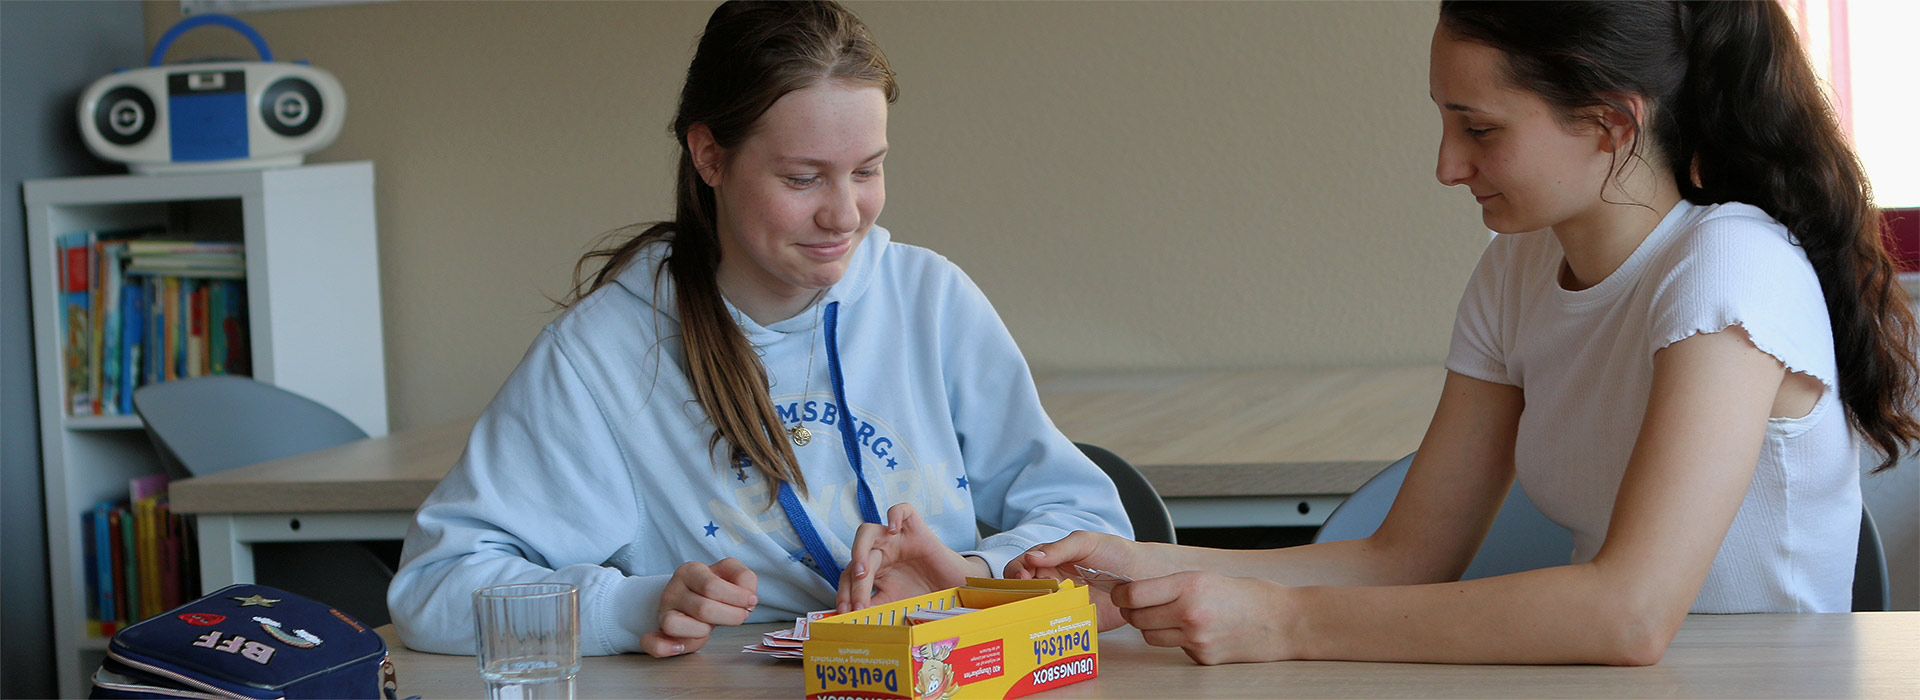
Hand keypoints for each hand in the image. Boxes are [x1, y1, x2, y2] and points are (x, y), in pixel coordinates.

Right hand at [640, 557, 757, 656]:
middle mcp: (673, 590)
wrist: (691, 595)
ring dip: (702, 631)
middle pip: (702, 609)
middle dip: (730, 617)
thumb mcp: (731, 574)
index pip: (712, 586)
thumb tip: (748, 598)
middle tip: (740, 616)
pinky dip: (665, 647)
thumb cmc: (715, 588)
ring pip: (675, 625)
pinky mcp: (659, 632)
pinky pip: (654, 643)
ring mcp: (664, 612)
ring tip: (711, 626)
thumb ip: (745, 579)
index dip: (737, 598)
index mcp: (691, 571)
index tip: (750, 602)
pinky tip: (680, 647)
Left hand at [836, 503, 986, 612]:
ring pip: (867, 531)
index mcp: (874, 571)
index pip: (849, 577)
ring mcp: (897, 539)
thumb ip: (876, 608)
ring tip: (864, 573)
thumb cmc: (928, 594)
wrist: (958, 588)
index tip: (845, 613)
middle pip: (857, 561)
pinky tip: (893, 530)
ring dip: (859, 550)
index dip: (844, 594)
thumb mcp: (897, 605)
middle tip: (858, 605)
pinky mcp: (916, 529)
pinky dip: (894, 515)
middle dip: (855, 585)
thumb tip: (853, 619)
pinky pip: (901, 510)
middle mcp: (881, 552)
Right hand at [1004, 531, 1170, 630]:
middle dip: (1020, 597)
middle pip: (1023, 593)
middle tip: (1029, 599)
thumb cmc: (1115, 553)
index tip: (1023, 579)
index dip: (1015, 574)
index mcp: (1048, 562)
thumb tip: (1031, 558)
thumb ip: (1059, 548)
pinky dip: (1048, 631)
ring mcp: (1062, 605)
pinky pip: (1055, 629)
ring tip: (1040, 613)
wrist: (1144, 575)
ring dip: (1032, 615)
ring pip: (1035, 613)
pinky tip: (1050, 630)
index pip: (1019, 569)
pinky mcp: (1074, 623)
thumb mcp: (1085, 542)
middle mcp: (1051, 585)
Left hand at [1113, 571, 1297, 664]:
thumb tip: (1138, 590)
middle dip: (1134, 612)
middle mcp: (1189, 613)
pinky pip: (1174, 648)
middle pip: (1137, 618)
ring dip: (1152, 628)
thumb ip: (1173, 584)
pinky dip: (1177, 640)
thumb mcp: (1207, 577)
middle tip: (1140, 606)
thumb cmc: (1250, 595)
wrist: (1284, 622)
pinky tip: (1196, 631)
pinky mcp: (1202, 657)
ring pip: (1150, 636)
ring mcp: (1195, 639)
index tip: (1121, 593)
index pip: (1134, 594)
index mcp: (1189, 585)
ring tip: (1169, 618)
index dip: (1121, 594)